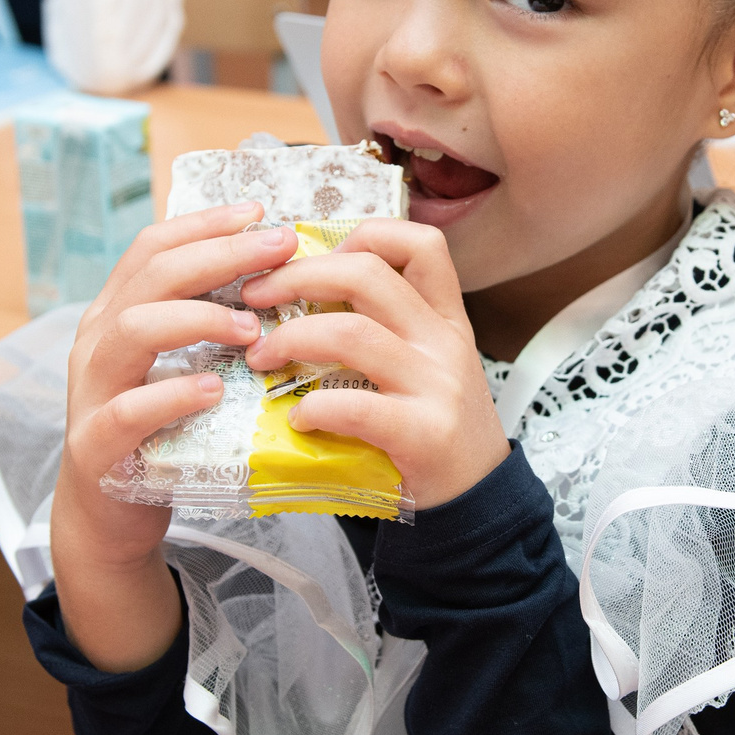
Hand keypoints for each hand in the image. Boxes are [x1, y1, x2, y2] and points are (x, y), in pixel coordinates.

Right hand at [49, 203, 295, 672]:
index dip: (206, 223)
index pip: (153, 247)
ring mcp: (91, 391)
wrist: (108, 516)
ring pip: (133, 329)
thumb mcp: (177, 365)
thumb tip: (273, 275)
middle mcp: (97, 342)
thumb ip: (206, 323)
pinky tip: (214, 390)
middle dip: (219, 254)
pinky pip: (130, 409)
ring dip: (198, 318)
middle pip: (151, 276)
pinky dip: (173, 395)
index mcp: (116, 314)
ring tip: (251, 326)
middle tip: (279, 249)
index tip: (260, 212)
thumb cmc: (157, 432)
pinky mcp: (96, 444)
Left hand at [239, 220, 508, 509]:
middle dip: (297, 276)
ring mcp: (437, 386)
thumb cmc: (435, 428)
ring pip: (351, 333)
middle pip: (367, 274)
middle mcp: (444, 341)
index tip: (316, 258)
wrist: (478, 500)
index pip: (420, 244)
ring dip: (289, 339)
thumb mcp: (426, 365)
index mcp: (445, 318)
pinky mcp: (424, 434)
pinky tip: (299, 419)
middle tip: (256, 295)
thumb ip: (383, 329)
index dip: (362, 234)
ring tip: (261, 358)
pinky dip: (313, 408)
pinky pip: (354, 406)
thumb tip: (298, 298)